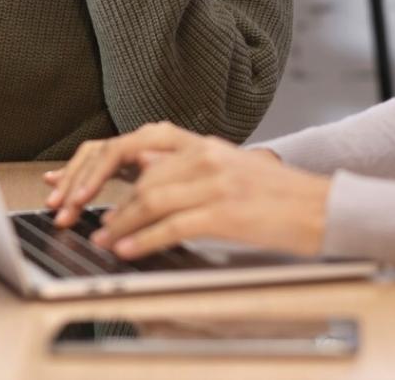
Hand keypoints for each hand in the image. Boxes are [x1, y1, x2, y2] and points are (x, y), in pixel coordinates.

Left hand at [42, 122, 328, 258]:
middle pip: (140, 176)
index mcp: (205, 145)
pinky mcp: (226, 212)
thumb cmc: (277, 196)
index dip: (100, 162)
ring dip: (120, 223)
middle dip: (104, 200)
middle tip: (81, 220)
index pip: (138, 145)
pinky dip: (145, 239)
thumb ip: (187, 170)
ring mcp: (216, 183)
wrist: (322, 208)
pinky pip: (173, 225)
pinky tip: (129, 249)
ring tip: (102, 240)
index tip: (71, 180)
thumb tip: (142, 177)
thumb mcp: (229, 170)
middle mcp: (207, 156)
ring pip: (150, 199)